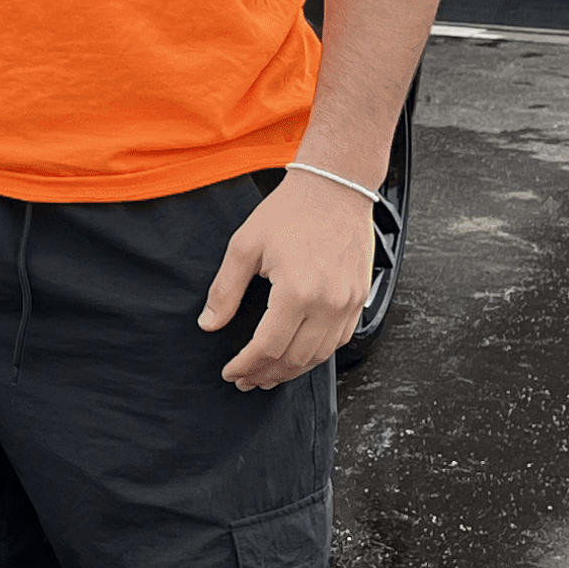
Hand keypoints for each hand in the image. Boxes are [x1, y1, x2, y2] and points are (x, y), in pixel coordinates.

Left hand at [200, 173, 377, 390]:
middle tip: (245, 380)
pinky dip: (317, 354)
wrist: (335, 187)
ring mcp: (348, 302)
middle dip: (266, 374)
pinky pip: (339, 340)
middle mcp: (328, 302)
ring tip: (267, 375)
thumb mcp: (245, 246)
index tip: (230, 372)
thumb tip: (209, 324)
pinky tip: (297, 356)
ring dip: (291, 371)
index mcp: (297, 291)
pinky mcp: (359, 298)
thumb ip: (225, 290)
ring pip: (319, 355)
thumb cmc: (289, 211)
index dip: (246, 365)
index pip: (267, 347)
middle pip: (295, 358)